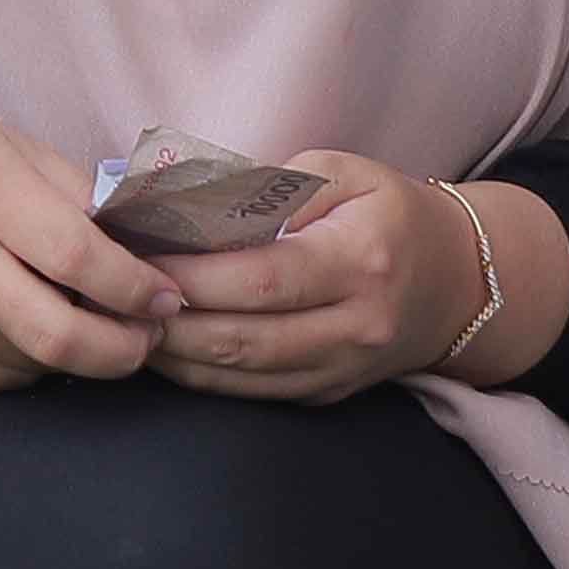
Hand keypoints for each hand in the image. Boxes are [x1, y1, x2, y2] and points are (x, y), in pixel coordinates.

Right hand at [0, 103, 169, 389]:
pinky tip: (34, 323)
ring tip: (96, 317)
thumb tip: (150, 241)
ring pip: (38, 362)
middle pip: (59, 335)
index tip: (168, 294)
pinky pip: (3, 377)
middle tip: (151, 333)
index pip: (78, 256)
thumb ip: (74, 193)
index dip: (138, 286)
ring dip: (84, 351)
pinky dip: (36, 361)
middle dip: (126, 348)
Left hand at [136, 149, 497, 402]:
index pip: (261, 277)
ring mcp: (341, 369)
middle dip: (167, 321)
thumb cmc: (389, 216)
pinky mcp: (326, 394)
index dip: (192, 274)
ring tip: (124, 321)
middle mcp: (355, 325)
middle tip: (113, 294)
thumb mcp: (345, 174)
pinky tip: (162, 347)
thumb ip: (271, 189)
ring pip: (240, 377)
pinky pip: (251, 393)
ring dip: (172, 355)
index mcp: (360, 260)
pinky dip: (199, 374)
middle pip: (243, 338)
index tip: (137, 255)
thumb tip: (193, 210)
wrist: (456, 284)